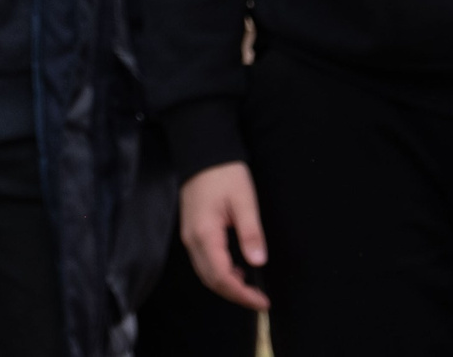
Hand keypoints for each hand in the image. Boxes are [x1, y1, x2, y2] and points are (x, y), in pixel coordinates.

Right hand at [179, 162, 269, 311]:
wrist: (202, 151)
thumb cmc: (224, 173)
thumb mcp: (244, 201)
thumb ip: (251, 233)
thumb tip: (258, 262)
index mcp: (205, 234)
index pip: (222, 277)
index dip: (242, 294)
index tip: (263, 301)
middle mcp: (192, 240)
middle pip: (210, 280)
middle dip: (235, 295)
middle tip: (259, 299)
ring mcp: (189, 236)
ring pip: (205, 273)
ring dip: (227, 285)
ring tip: (250, 286)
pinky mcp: (191, 232)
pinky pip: (203, 262)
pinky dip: (219, 273)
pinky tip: (237, 268)